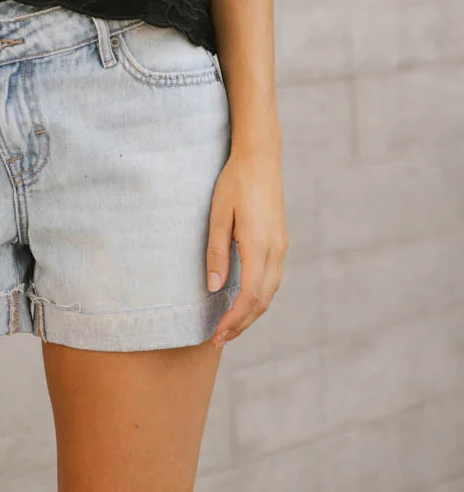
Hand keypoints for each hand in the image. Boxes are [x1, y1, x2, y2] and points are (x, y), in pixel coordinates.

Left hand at [206, 146, 288, 349]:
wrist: (261, 157)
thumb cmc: (235, 182)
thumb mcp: (218, 214)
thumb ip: (217, 252)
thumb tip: (215, 288)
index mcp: (259, 246)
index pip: (250, 297)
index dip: (234, 321)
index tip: (217, 335)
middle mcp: (275, 251)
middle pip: (262, 301)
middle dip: (241, 324)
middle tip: (219, 339)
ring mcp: (281, 246)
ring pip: (270, 292)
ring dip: (251, 313)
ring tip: (229, 326)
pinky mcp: (280, 241)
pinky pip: (273, 279)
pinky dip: (260, 297)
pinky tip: (245, 300)